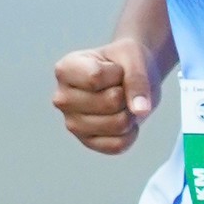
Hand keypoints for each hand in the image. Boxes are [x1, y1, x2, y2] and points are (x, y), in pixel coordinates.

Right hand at [52, 36, 158, 154]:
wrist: (128, 76)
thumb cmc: (125, 62)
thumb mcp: (134, 58)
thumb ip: (137, 79)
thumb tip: (140, 111)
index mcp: (64, 70)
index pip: (95, 77)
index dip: (118, 73)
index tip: (115, 68)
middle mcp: (63, 99)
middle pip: (110, 102)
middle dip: (127, 94)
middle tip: (121, 87)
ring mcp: (73, 124)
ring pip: (117, 125)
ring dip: (131, 113)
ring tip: (123, 102)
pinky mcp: (88, 142)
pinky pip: (119, 145)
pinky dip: (131, 132)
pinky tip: (124, 118)